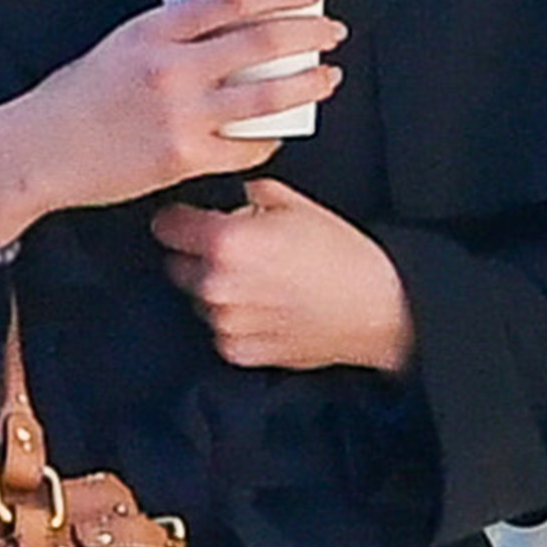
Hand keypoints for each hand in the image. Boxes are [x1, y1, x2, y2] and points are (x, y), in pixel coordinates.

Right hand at [0, 0, 343, 245]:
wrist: (39, 151)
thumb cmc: (72, 99)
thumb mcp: (118, 45)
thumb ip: (170, 38)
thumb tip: (225, 31)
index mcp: (153, 31)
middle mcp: (172, 69)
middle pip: (263, 41)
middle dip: (310, 32)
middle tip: (332, 30)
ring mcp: (181, 116)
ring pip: (268, 96)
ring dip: (309, 83)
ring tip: (327, 77)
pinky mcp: (184, 158)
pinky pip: (247, 148)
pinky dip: (271, 138)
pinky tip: (282, 131)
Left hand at [148, 178, 414, 372]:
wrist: (379, 307)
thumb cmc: (343, 255)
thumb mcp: (294, 204)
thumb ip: (248, 195)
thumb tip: (232, 196)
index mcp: (225, 242)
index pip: (167, 227)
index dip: (178, 220)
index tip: (186, 221)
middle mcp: (216, 285)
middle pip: (178, 265)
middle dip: (199, 256)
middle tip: (238, 252)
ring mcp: (226, 322)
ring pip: (199, 299)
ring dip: (217, 290)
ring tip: (261, 282)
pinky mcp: (239, 351)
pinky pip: (221, 330)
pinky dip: (236, 320)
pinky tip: (268, 308)